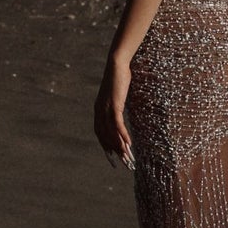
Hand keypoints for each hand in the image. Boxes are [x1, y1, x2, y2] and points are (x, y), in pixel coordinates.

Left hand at [94, 53, 133, 169]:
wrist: (116, 64)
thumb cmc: (118, 78)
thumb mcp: (115, 95)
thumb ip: (115, 104)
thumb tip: (119, 112)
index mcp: (98, 110)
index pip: (100, 133)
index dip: (106, 146)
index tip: (113, 159)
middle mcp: (99, 111)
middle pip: (105, 136)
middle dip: (114, 151)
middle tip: (123, 163)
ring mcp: (105, 109)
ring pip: (111, 133)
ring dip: (120, 146)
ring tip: (128, 157)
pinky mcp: (114, 105)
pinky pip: (117, 124)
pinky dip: (122, 135)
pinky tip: (128, 144)